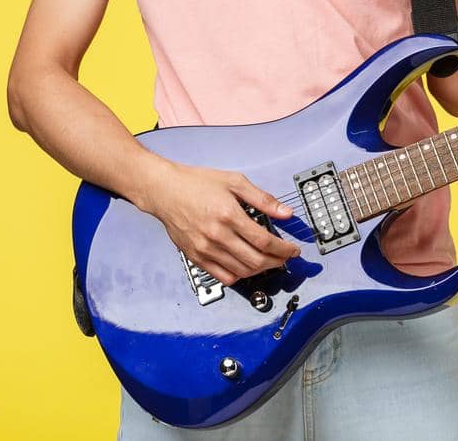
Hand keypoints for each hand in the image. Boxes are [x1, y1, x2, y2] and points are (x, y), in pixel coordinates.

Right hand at [133, 161, 301, 284]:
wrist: (164, 191)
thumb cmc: (197, 183)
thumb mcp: (234, 181)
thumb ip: (262, 199)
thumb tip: (285, 212)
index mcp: (229, 215)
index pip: (264, 241)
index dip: (283, 248)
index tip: (293, 249)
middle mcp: (217, 235)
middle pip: (256, 260)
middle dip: (277, 261)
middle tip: (285, 257)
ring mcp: (205, 249)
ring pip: (242, 271)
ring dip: (261, 269)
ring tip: (269, 261)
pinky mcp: (196, 257)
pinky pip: (223, 276)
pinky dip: (240, 276)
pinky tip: (247, 267)